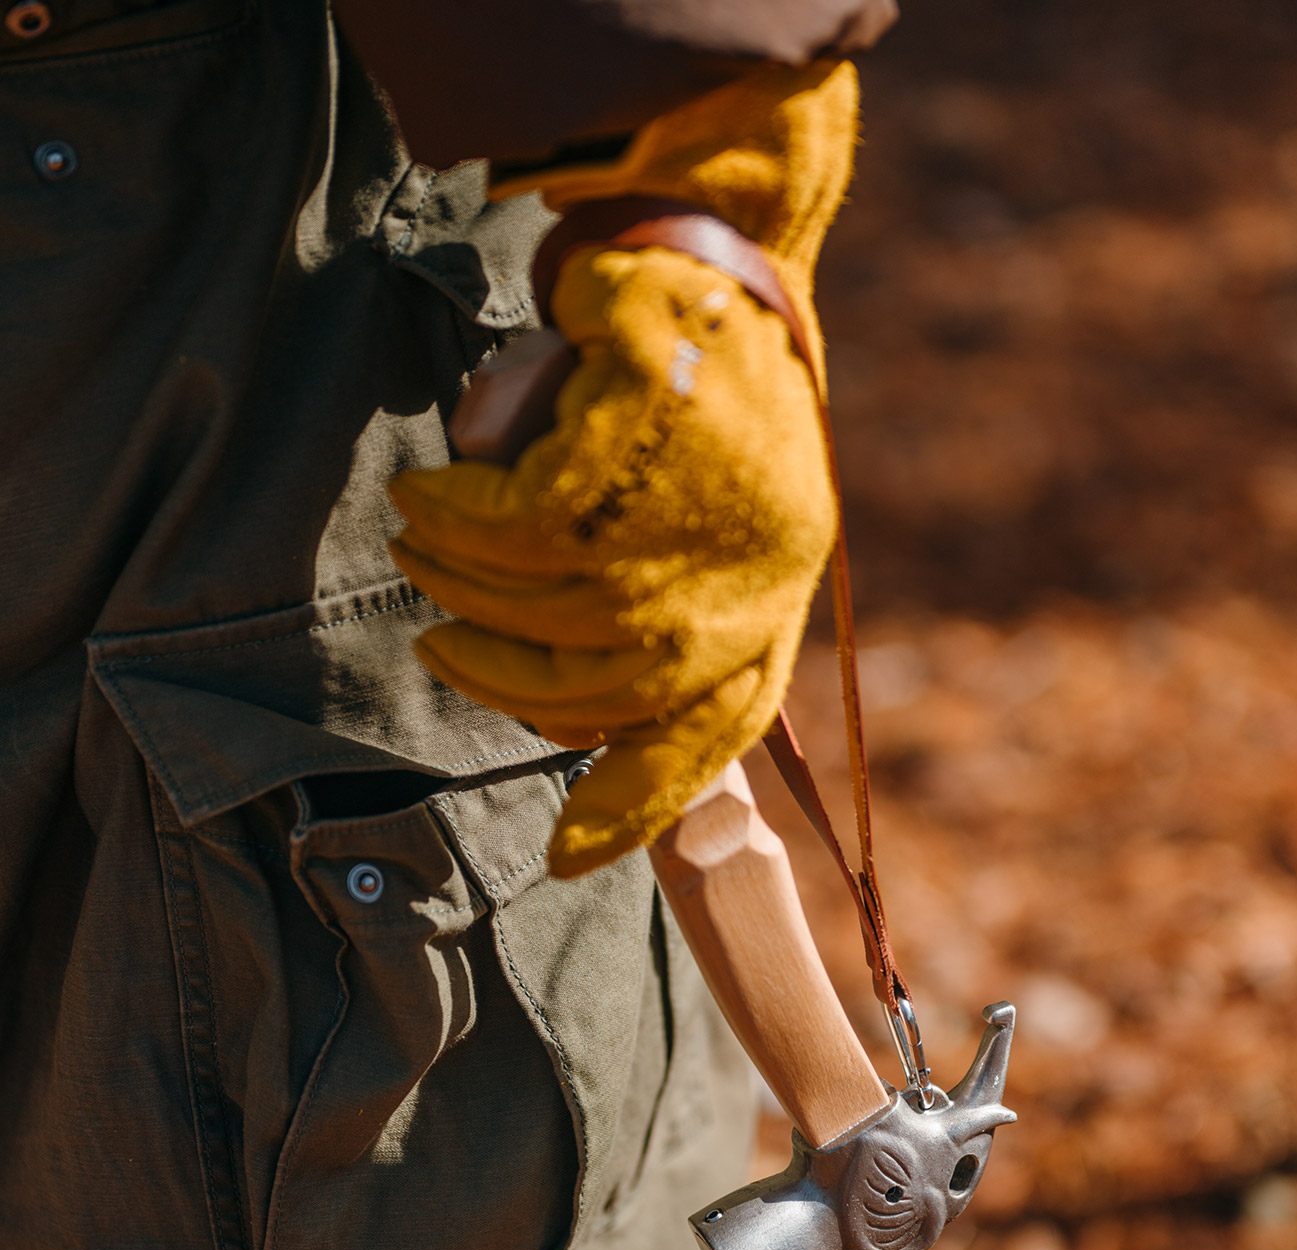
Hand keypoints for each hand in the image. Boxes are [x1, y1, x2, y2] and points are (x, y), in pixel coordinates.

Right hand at [389, 63, 857, 876]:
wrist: (718, 247)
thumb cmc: (700, 395)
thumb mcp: (712, 518)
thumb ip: (670, 606)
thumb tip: (574, 696)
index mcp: (775, 599)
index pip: (713, 734)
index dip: (637, 804)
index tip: (567, 858)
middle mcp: (758, 567)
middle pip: (611, 683)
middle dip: (506, 682)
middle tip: (442, 646)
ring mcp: (710, 500)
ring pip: (555, 600)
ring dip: (467, 587)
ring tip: (424, 547)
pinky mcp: (651, 425)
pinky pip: (524, 520)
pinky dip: (461, 520)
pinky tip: (430, 496)